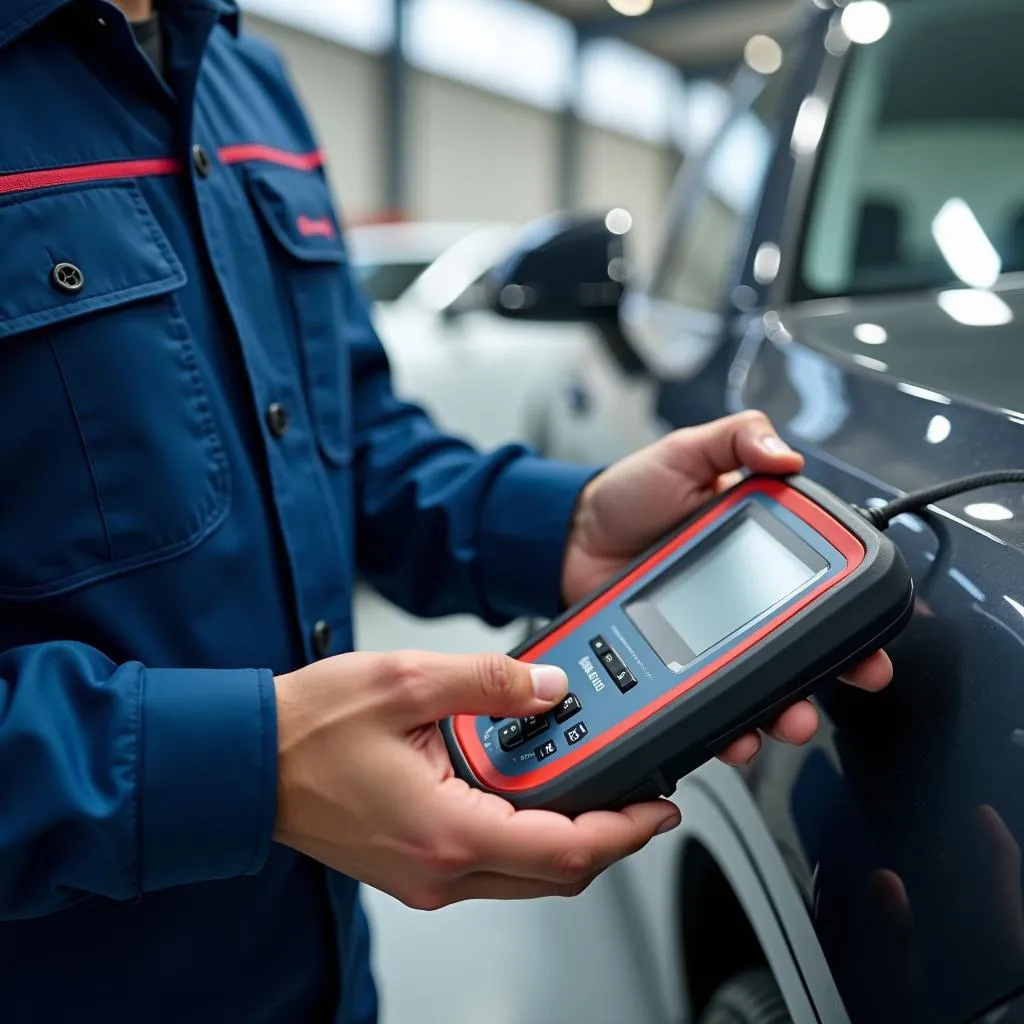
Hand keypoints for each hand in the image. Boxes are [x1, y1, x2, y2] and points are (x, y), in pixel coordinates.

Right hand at [272, 651, 679, 908]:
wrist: (250, 761)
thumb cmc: (310, 728)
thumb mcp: (407, 681)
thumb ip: (490, 680)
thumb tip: (548, 687)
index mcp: (447, 832)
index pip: (566, 850)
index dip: (625, 831)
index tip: (658, 809)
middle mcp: (440, 871)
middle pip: (555, 873)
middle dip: (608, 837)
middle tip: (638, 796)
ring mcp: (426, 877)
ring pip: (525, 873)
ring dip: (568, 836)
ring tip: (590, 783)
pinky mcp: (416, 867)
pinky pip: (491, 861)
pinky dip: (525, 832)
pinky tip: (528, 788)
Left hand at [560, 410, 892, 765]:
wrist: (568, 539)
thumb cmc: (628, 494)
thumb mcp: (684, 452)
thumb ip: (735, 439)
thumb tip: (786, 456)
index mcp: (758, 543)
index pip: (819, 580)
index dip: (851, 609)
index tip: (872, 633)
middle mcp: (745, 594)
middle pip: (804, 642)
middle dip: (832, 671)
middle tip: (850, 680)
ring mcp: (713, 633)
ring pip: (765, 681)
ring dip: (786, 708)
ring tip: (789, 719)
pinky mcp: (680, 662)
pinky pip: (712, 698)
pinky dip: (728, 723)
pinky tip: (734, 733)